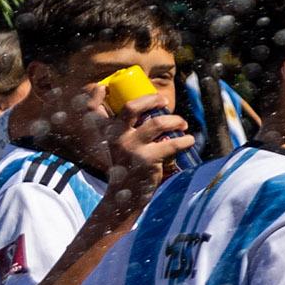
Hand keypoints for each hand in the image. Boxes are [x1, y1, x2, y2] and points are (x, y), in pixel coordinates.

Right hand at [98, 95, 194, 213]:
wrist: (125, 197)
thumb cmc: (128, 168)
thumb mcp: (120, 148)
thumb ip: (127, 131)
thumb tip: (151, 111)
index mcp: (108, 132)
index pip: (97, 108)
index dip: (95, 94)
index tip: (107, 88)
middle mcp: (117, 137)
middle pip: (131, 107)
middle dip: (150, 99)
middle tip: (164, 101)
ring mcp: (132, 148)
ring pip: (158, 123)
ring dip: (175, 121)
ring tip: (183, 125)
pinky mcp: (147, 159)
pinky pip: (172, 144)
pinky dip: (185, 140)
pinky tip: (189, 140)